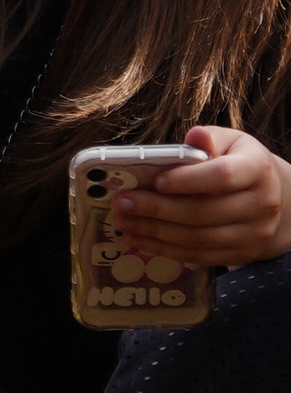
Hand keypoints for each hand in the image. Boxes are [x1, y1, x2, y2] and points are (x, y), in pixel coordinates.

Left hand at [111, 127, 290, 270]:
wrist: (270, 197)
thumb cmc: (237, 161)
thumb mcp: (228, 142)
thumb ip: (207, 140)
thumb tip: (196, 136)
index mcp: (256, 169)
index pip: (223, 176)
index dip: (188, 180)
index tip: (157, 181)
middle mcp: (262, 204)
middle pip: (206, 212)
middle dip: (159, 209)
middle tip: (123, 203)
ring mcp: (254, 233)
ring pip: (201, 238)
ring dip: (156, 232)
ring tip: (124, 222)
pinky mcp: (242, 254)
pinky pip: (201, 256)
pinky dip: (166, 249)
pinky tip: (139, 240)